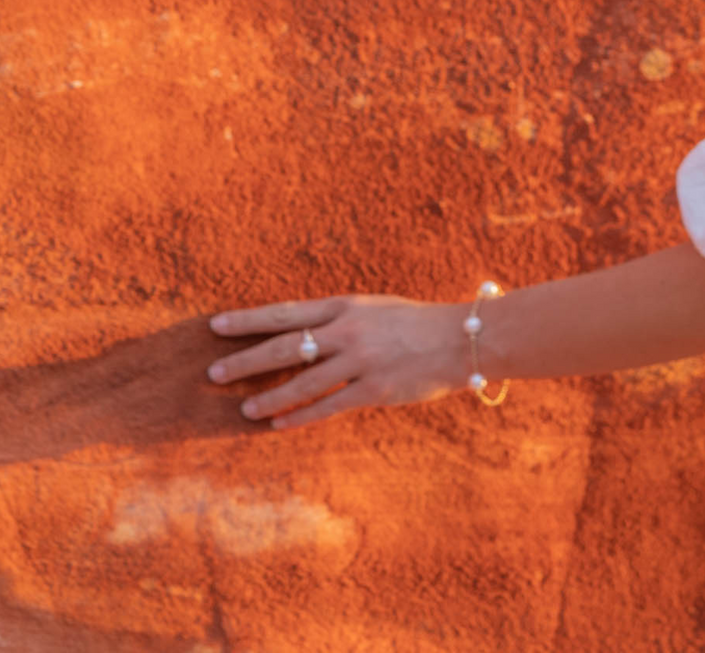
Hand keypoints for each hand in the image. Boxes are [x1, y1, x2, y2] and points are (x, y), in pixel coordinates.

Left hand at [205, 294, 469, 429]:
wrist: (464, 338)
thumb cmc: (420, 323)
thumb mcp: (377, 308)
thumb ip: (343, 319)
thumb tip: (305, 334)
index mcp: (347, 306)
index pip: (286, 313)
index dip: (248, 320)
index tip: (216, 327)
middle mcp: (348, 331)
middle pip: (284, 347)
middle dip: (245, 362)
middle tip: (213, 374)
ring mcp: (361, 361)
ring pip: (302, 382)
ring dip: (269, 397)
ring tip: (244, 409)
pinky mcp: (375, 389)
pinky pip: (329, 406)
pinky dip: (300, 416)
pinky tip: (279, 425)